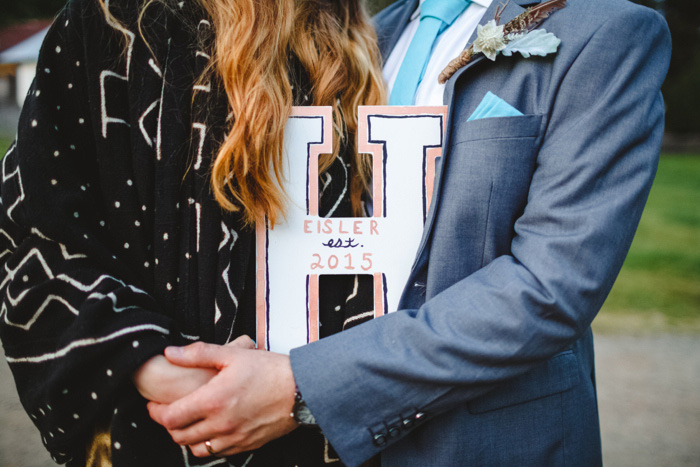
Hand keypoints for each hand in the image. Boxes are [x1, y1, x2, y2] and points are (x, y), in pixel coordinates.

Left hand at [147, 338, 297, 457]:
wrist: (302, 389)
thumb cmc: (268, 369)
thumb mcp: (233, 354)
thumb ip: (198, 354)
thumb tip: (170, 353)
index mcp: (213, 400)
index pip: (171, 417)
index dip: (156, 413)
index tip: (154, 405)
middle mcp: (220, 424)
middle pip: (179, 436)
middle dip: (168, 426)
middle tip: (168, 413)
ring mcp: (234, 438)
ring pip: (197, 449)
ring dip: (187, 438)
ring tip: (189, 423)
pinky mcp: (247, 445)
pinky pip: (218, 452)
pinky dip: (208, 444)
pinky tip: (211, 429)